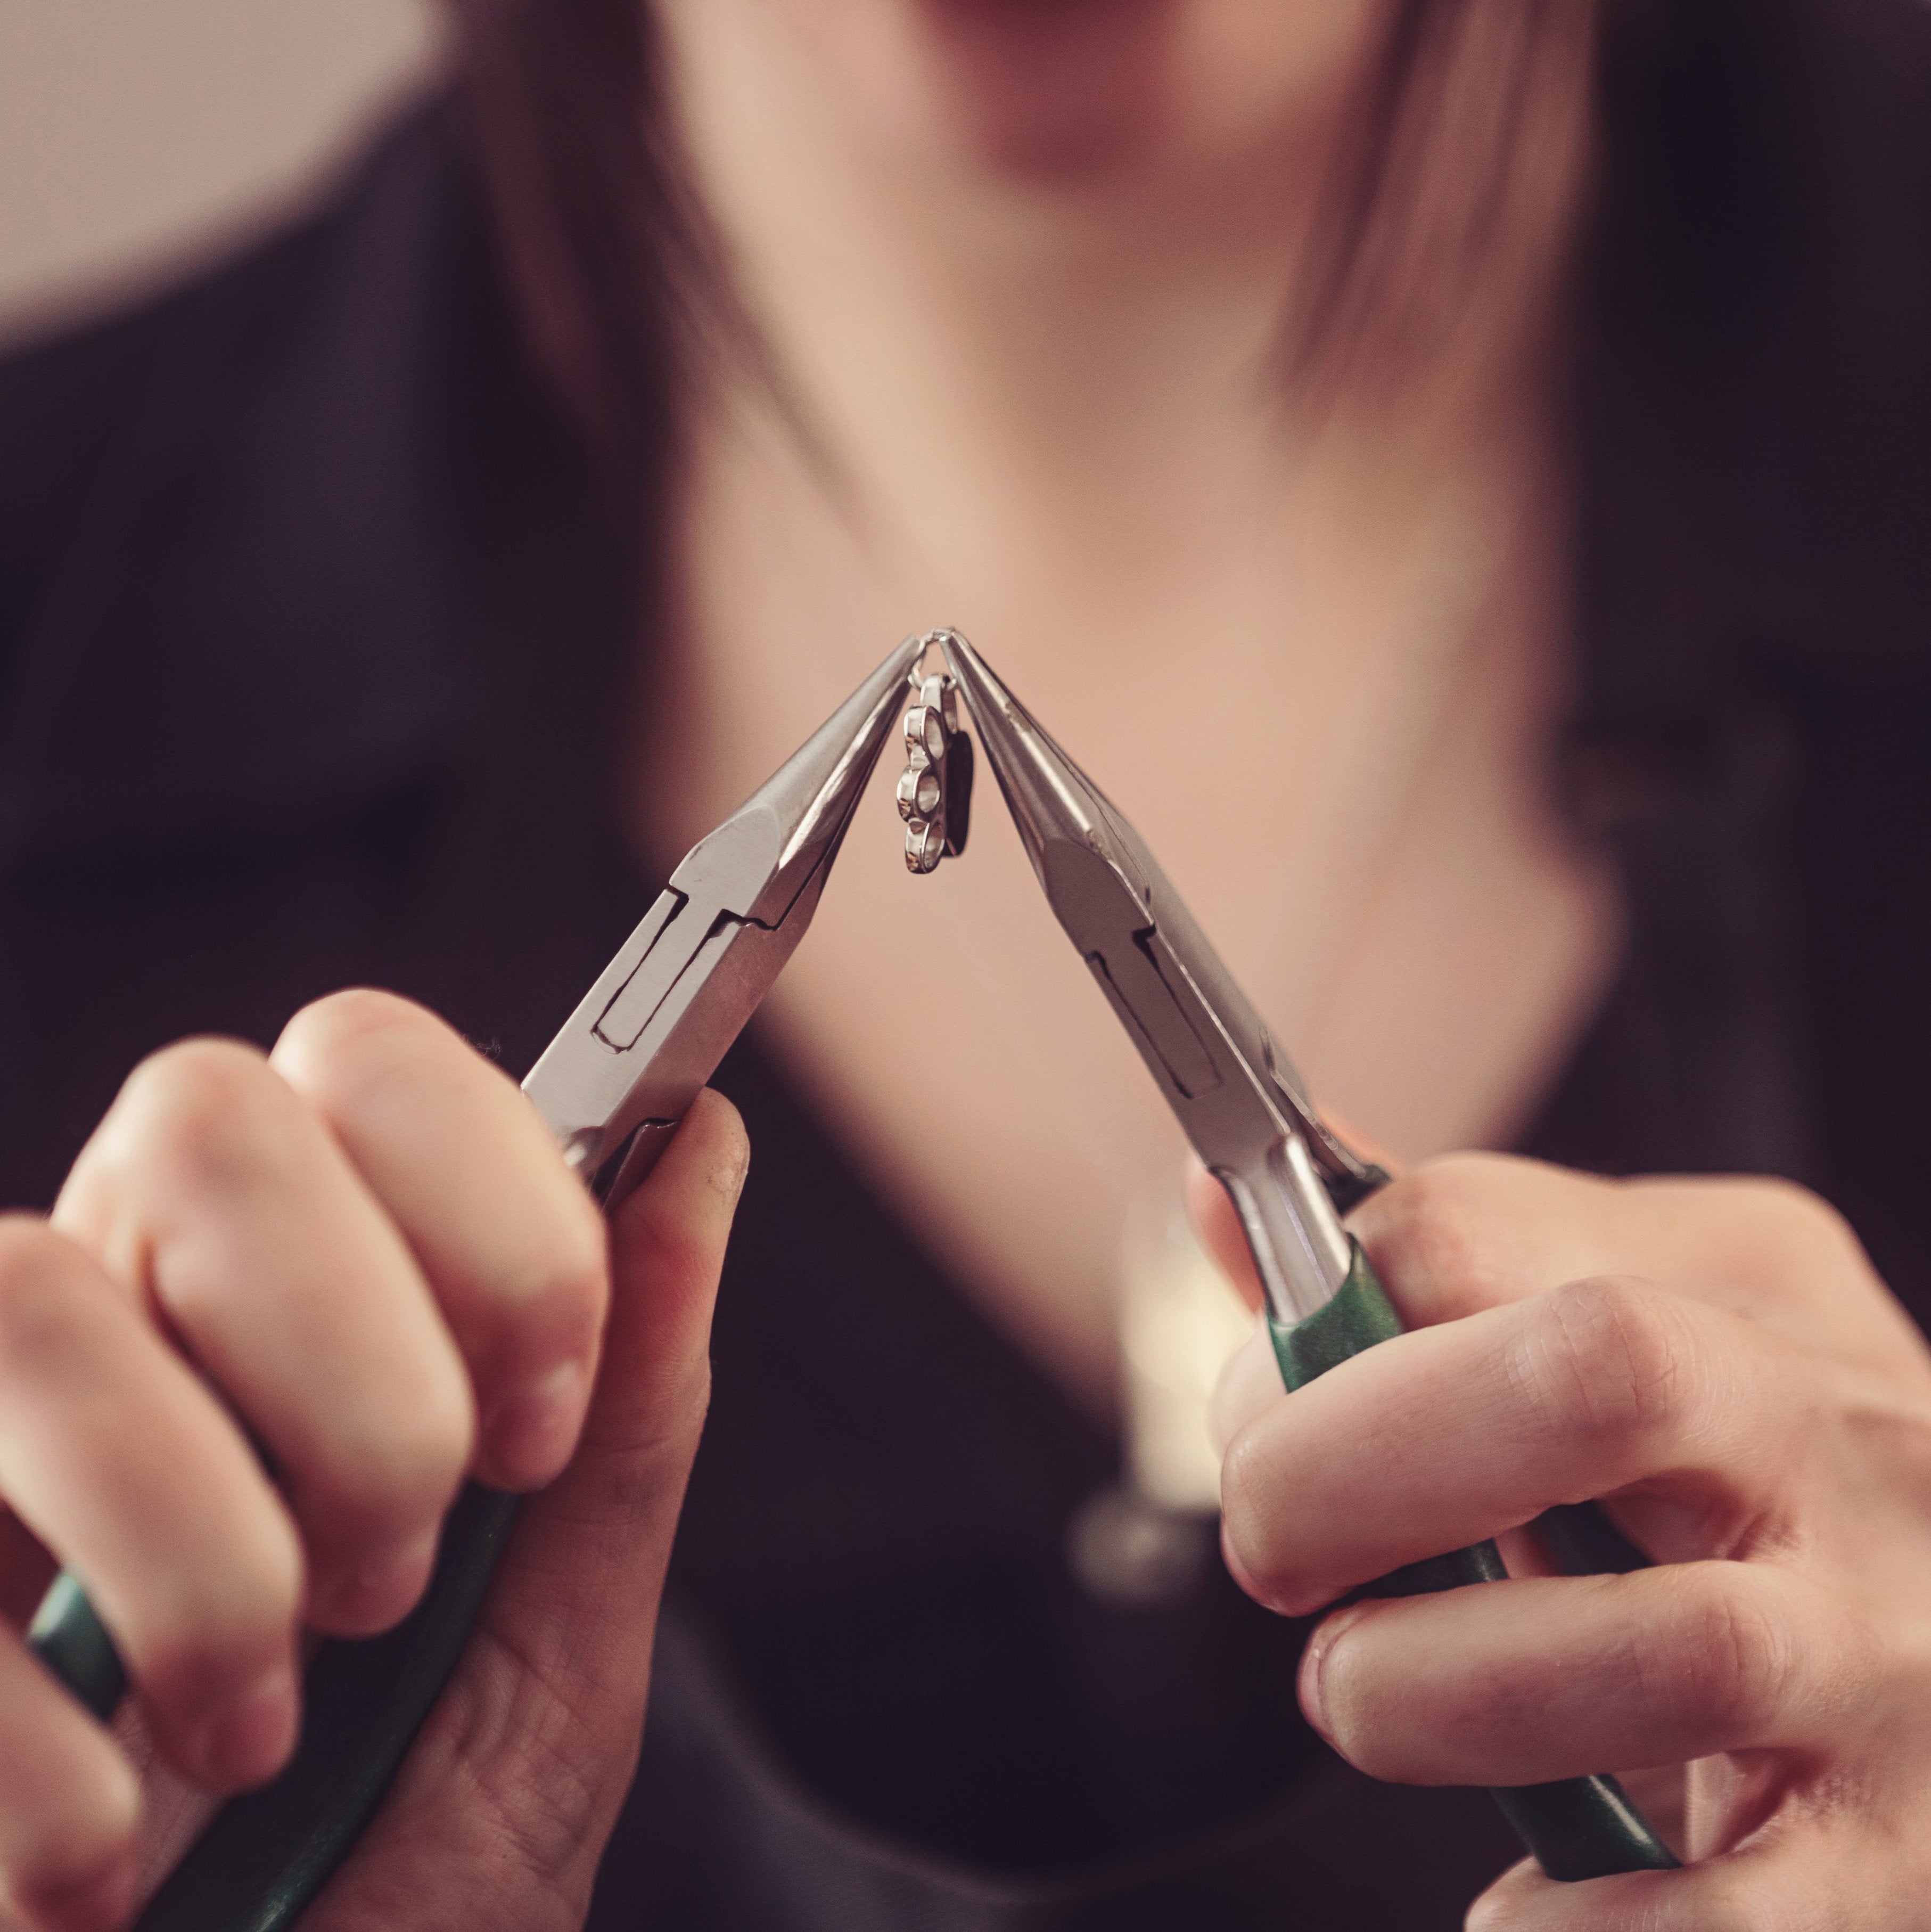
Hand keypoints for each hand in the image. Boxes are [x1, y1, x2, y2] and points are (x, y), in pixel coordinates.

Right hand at [0, 991, 745, 1931]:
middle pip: (204, 1114)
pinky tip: (112, 1860)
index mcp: (305, 1301)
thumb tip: (704, 1137)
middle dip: (354, 1359)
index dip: (486, 1203)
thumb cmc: (412, 1871)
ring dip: (198, 1537)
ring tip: (263, 1723)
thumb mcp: (556, 1651)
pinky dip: (31, 1744)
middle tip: (398, 1573)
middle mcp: (126, 1325)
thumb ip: (627, 1402)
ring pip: (28, 1294)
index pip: (367, 1059)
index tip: (540, 1417)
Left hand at [1200, 1154, 1930, 1928]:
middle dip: (1354, 1465)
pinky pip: (1725, 1915)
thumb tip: (1221, 1211)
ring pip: (1661, 1648)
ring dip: (1435, 1691)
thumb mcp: (1622, 1323)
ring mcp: (1891, 1639)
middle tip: (1275, 1552)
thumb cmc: (1735, 1485)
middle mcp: (1839, 1432)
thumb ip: (1428, 1279)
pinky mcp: (1900, 1847)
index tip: (1254, 1425)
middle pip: (1590, 1376)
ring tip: (1368, 1701)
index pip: (1466, 1232)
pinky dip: (1576, 1928)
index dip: (1303, 1332)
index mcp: (1741, 1277)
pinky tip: (1511, 1906)